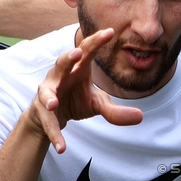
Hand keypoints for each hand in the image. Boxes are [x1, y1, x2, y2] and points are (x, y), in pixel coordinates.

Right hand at [28, 28, 142, 152]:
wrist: (49, 118)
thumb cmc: (75, 101)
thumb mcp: (97, 105)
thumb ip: (115, 111)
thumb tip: (140, 117)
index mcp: (77, 69)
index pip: (87, 52)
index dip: (96, 42)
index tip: (110, 32)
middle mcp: (60, 76)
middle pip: (62, 62)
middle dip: (68, 58)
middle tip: (76, 53)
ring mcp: (47, 92)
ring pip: (46, 91)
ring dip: (49, 97)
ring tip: (53, 105)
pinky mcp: (40, 110)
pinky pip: (47, 122)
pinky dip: (55, 134)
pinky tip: (62, 147)